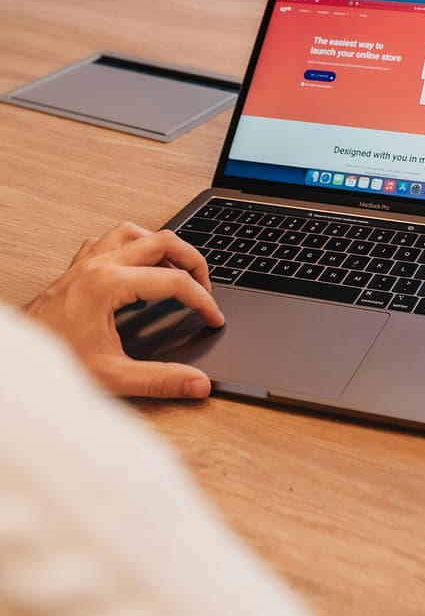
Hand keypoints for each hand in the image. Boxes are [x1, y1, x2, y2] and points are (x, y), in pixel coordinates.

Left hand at [25, 222, 224, 399]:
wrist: (12, 363)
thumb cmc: (52, 363)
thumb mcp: (112, 377)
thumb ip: (161, 380)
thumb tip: (197, 384)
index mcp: (109, 285)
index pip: (174, 283)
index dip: (202, 300)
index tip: (213, 317)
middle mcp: (98, 266)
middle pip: (162, 241)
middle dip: (193, 260)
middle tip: (206, 285)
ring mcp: (85, 263)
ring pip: (135, 231)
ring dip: (161, 246)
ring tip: (176, 268)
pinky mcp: (75, 269)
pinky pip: (108, 240)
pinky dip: (130, 245)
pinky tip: (136, 264)